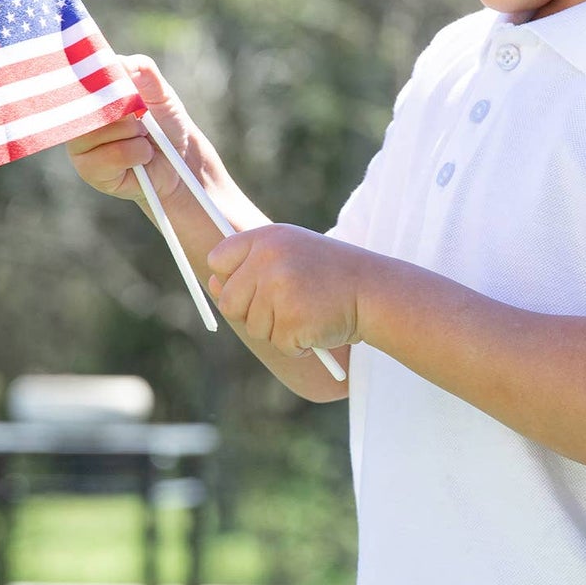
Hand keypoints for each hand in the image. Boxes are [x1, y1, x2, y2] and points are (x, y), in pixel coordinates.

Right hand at [67, 55, 219, 203]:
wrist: (179, 159)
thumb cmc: (165, 121)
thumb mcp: (160, 92)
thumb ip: (144, 71)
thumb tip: (124, 63)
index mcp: (90, 90)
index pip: (81, 75)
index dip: (101, 77)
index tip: (123, 82)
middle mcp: (78, 114)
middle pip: (93, 102)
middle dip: (127, 109)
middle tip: (141, 117)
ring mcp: (80, 143)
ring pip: (105, 129)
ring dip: (135, 134)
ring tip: (141, 138)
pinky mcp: (88, 168)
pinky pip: (113, 154)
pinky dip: (137, 153)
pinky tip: (140, 157)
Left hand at [207, 225, 365, 356]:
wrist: (375, 292)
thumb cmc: (331, 276)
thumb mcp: (292, 254)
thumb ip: (252, 264)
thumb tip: (210, 281)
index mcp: (266, 238)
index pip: (219, 259)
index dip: (231, 279)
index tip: (256, 286)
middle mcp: (269, 259)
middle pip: (229, 302)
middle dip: (252, 314)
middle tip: (284, 309)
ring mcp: (279, 289)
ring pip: (254, 327)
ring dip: (279, 331)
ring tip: (307, 314)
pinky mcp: (292, 319)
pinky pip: (280, 345)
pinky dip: (298, 345)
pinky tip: (317, 327)